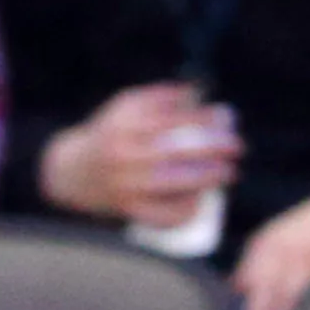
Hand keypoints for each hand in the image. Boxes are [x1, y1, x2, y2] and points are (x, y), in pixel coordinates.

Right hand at [39, 83, 239, 224]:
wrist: (71, 172)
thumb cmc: (110, 133)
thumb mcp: (126, 105)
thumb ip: (161, 96)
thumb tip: (200, 94)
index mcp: (124, 127)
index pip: (172, 121)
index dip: (204, 119)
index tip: (226, 117)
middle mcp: (123, 158)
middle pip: (177, 152)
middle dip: (213, 149)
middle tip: (238, 147)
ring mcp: (124, 187)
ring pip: (173, 184)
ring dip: (207, 179)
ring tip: (228, 173)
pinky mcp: (126, 210)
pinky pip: (161, 214)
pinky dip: (184, 210)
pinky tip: (201, 201)